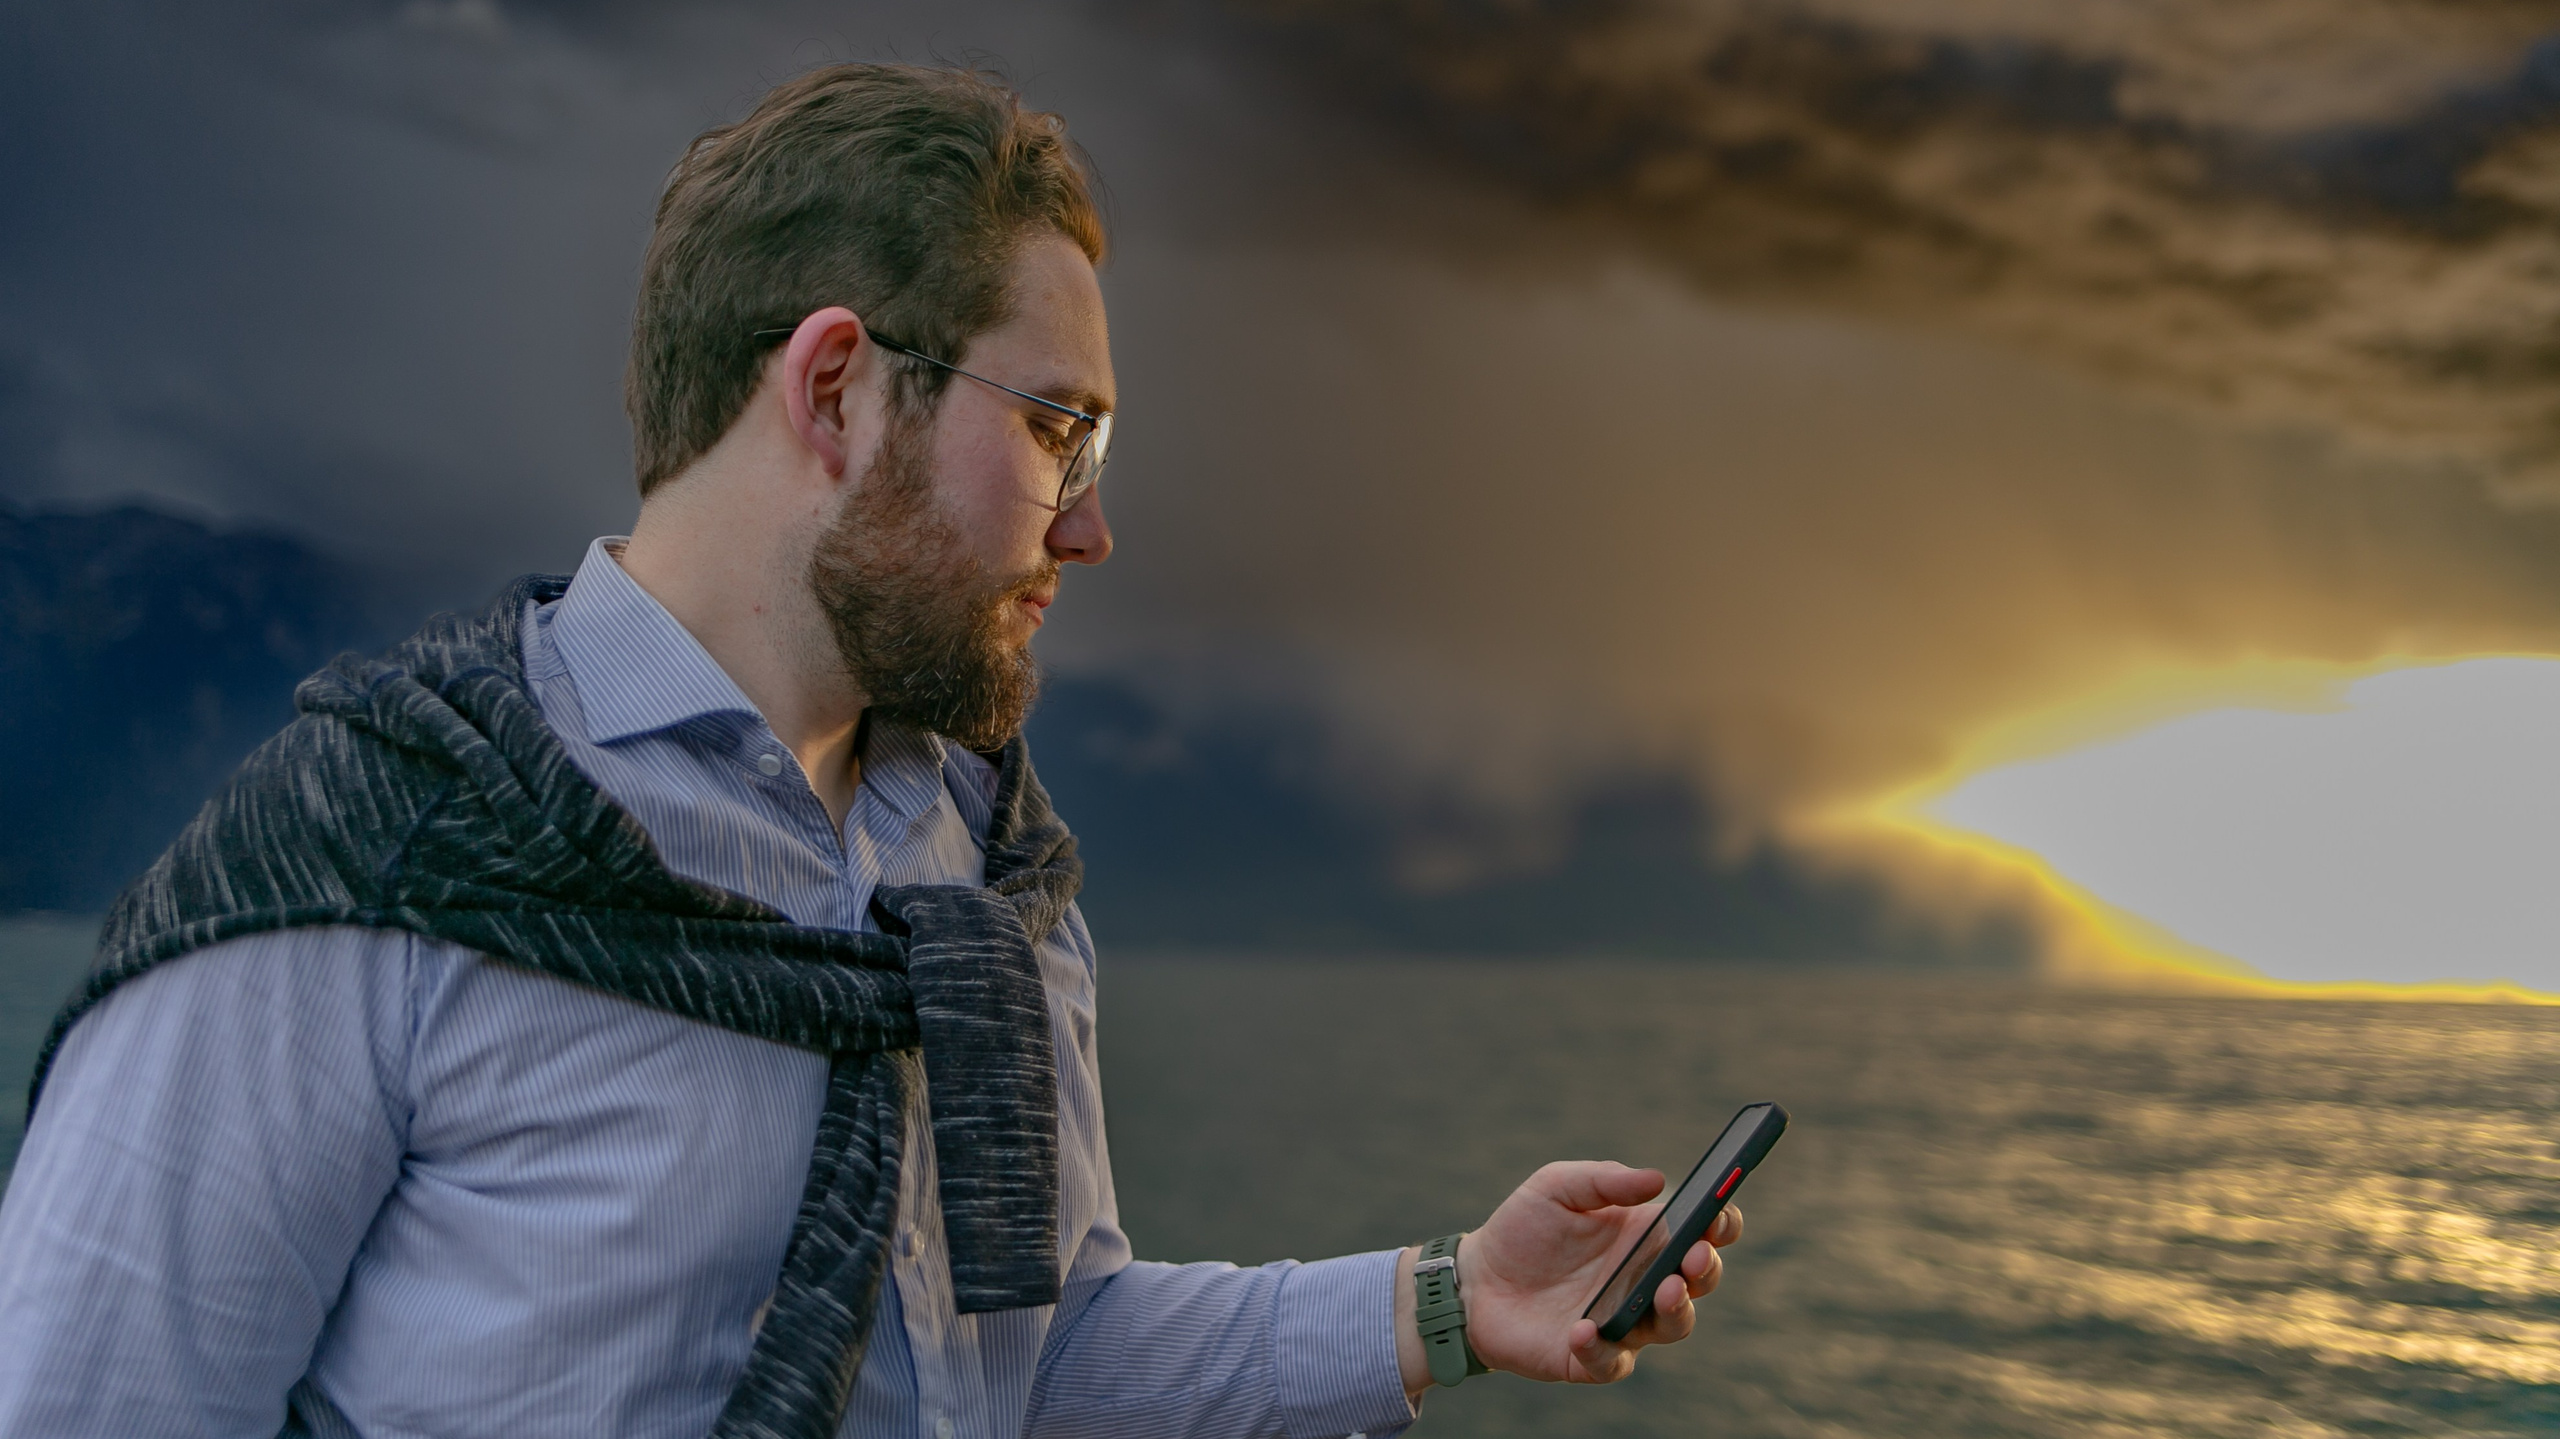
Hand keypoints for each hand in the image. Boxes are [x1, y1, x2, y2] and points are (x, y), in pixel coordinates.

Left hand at [1398, 1161, 1743, 1390]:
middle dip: (1706, 1268)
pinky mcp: (1592, 1356)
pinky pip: (1612, 1361)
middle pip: (1699, 1281)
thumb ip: (1604, 1180)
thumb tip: (1657, 1180)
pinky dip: (1601, 1349)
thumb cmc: (1525, 1228)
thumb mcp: (1556, 1187)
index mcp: (1646, 1235)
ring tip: (1665, 1290)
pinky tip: (1582, 1329)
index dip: (1721, 1224)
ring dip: (1677, 1310)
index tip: (1718, 1216)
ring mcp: (1624, 1321)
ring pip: (1673, 1326)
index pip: (1703, 1231)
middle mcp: (1645, 1280)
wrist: (1476, 1279)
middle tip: (1693, 1256)